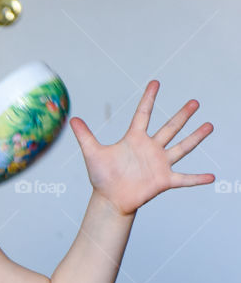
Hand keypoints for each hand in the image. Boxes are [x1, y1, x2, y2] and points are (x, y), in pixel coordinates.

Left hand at [70, 81, 213, 215]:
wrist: (109, 201)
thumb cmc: (102, 178)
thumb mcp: (92, 154)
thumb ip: (85, 136)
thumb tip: (72, 119)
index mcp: (134, 139)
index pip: (143, 114)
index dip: (149, 98)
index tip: (156, 82)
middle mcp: (150, 148)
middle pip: (169, 127)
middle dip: (182, 115)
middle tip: (194, 102)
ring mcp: (159, 164)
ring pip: (181, 147)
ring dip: (195, 137)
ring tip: (209, 125)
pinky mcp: (163, 180)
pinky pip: (184, 179)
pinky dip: (197, 179)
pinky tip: (211, 177)